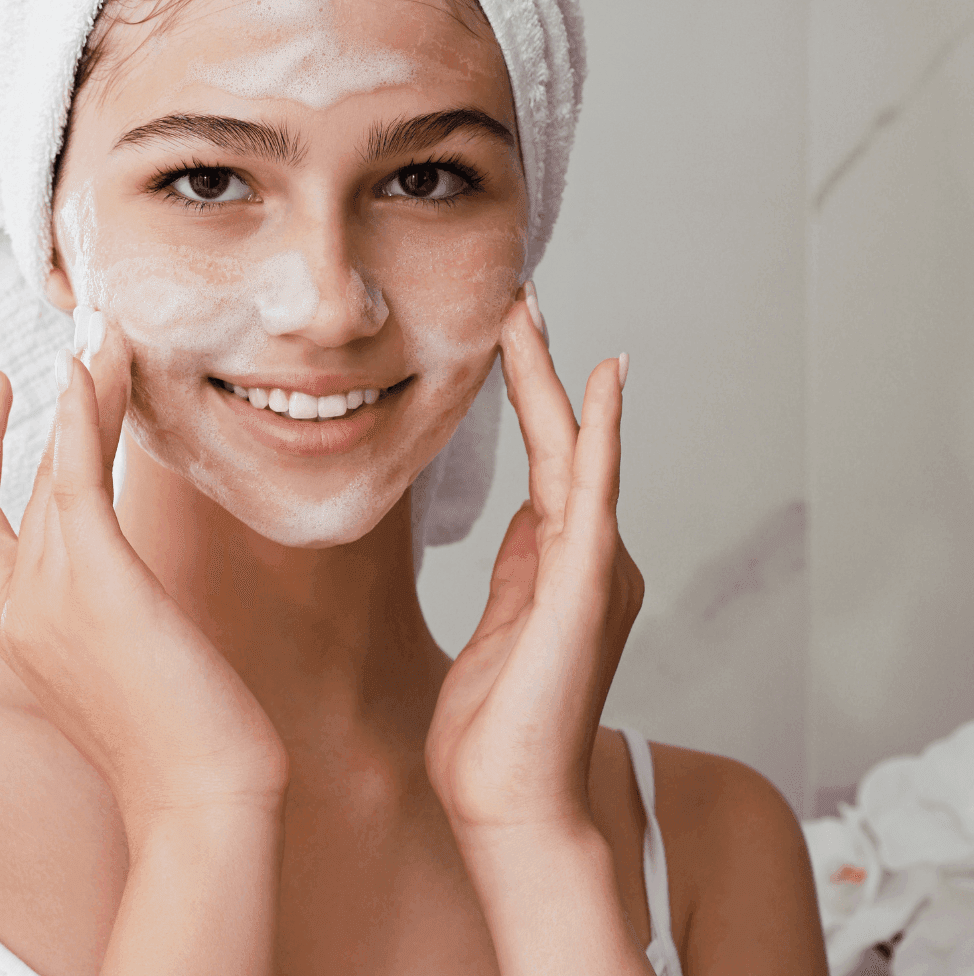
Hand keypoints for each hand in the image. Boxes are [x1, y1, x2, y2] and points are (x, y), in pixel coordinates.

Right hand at [0, 318, 289, 836]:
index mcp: (18, 627)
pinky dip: (77, 416)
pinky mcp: (97, 581)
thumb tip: (127, 555)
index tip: (7, 399)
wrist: (202, 798)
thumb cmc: (177, 734)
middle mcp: (16, 608)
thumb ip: (105, 602)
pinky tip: (90, 371)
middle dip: (22, 412)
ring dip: (75, 392)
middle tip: (69, 346)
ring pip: (44, 465)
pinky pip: (72, 476)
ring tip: (103, 333)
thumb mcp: (121, 661)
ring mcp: (48, 596)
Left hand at [425, 289, 642, 838]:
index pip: (544, 460)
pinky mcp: (587, 589)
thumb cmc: (498, 729)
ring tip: (527, 311)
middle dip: (535, 366)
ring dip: (550, 378)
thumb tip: (528, 513)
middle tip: (516, 295)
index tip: (507, 337)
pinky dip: (603, 432)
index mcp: (564, 565)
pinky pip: (595, 495)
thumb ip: (521, 567)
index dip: (527, 395)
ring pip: (573, 451)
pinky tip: (603, 378)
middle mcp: (591, 557)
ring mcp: (594, 569)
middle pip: (560, 441)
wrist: (508, 807)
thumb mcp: (501, 626)